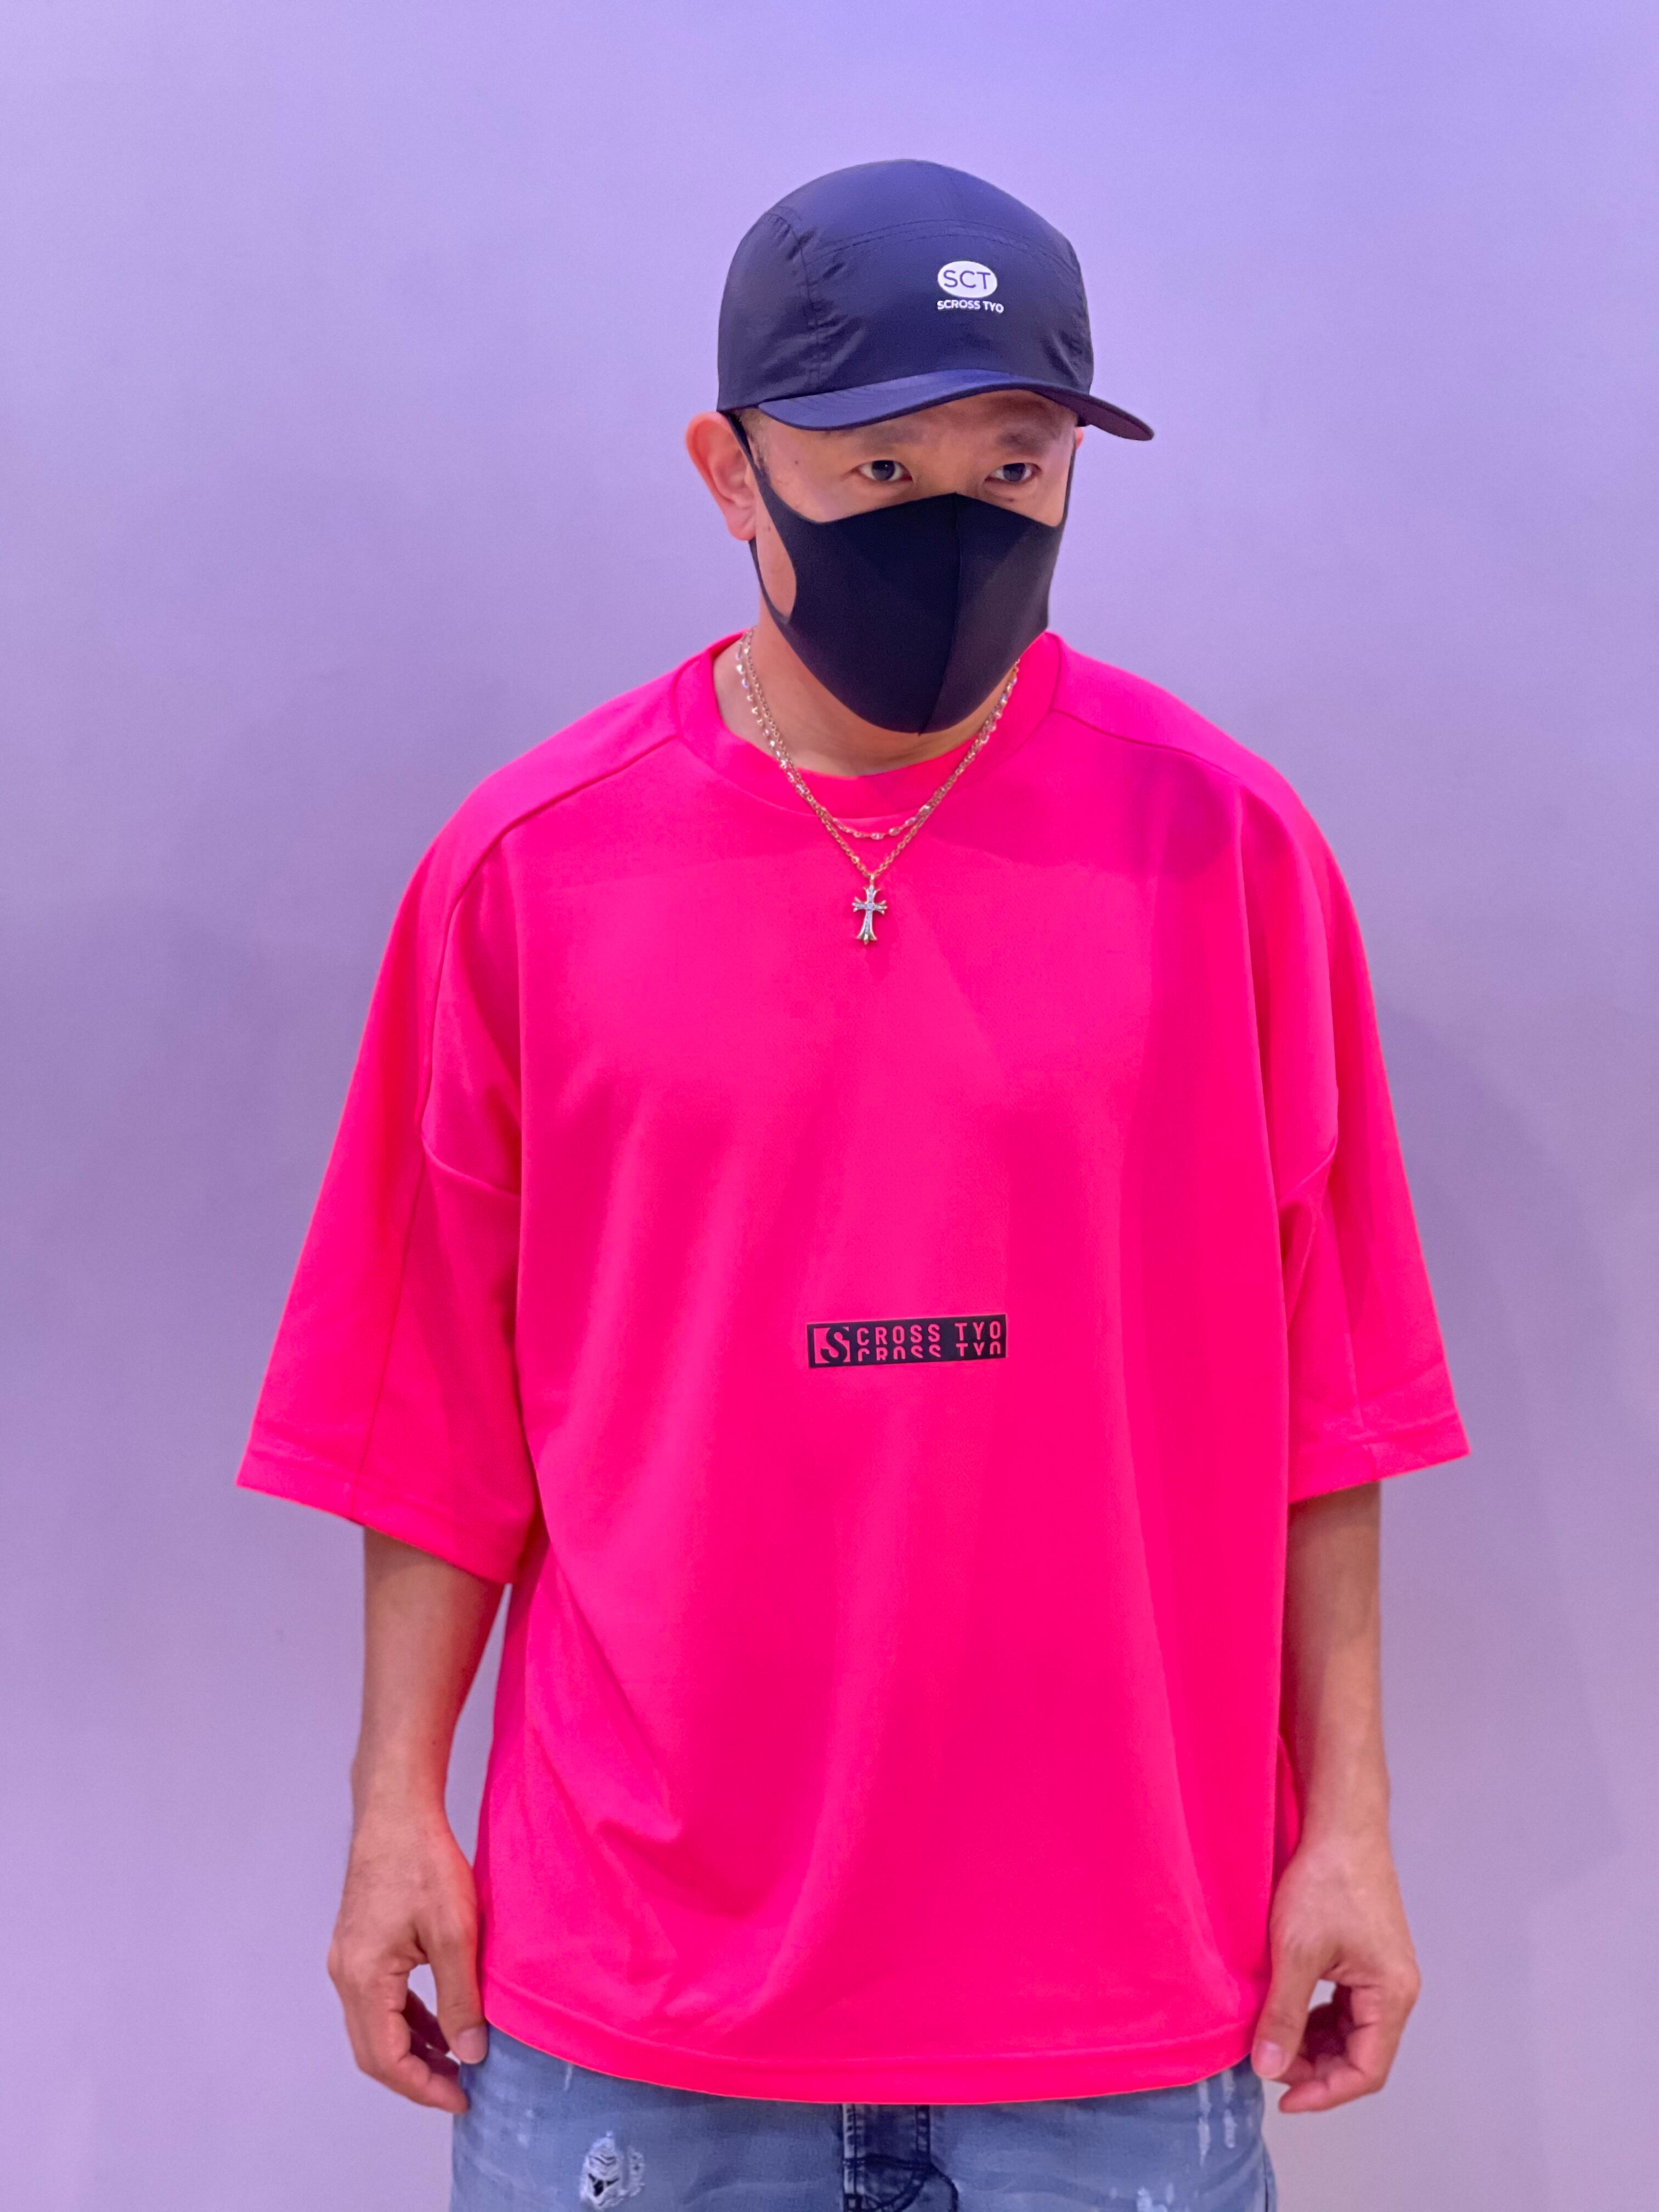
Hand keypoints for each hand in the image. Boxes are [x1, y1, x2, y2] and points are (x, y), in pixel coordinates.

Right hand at [326, 1802, 487, 2113]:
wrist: (396, 1812)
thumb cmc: (423, 1862)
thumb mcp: (454, 1933)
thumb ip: (460, 1998)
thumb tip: (471, 2053)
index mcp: (363, 1978)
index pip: (386, 2059)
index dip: (424, 2088)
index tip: (463, 2098)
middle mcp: (346, 1975)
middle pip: (374, 2051)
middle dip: (417, 2076)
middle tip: (462, 2087)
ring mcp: (349, 1960)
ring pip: (375, 2027)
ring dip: (413, 2050)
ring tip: (457, 2062)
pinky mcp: (360, 1946)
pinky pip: (380, 2001)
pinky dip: (408, 2020)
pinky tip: (440, 2022)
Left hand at [1250, 1829, 1420, 2112]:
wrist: (1341, 1825)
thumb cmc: (1326, 1880)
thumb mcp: (1296, 1951)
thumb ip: (1284, 2013)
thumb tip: (1268, 2067)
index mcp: (1391, 1995)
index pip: (1366, 2070)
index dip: (1324, 2091)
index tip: (1283, 2097)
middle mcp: (1394, 1989)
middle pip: (1360, 2054)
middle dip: (1315, 2066)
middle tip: (1268, 2060)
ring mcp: (1381, 1973)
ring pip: (1350, 2031)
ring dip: (1313, 2042)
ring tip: (1272, 2037)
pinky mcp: (1364, 1957)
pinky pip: (1343, 2006)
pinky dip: (1316, 2016)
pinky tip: (1286, 2009)